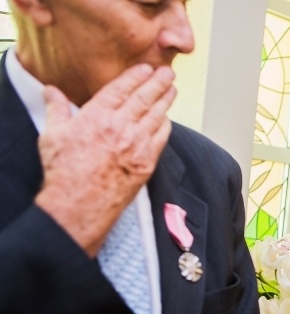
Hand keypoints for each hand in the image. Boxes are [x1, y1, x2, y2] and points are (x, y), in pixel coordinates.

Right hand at [35, 64, 176, 256]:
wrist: (80, 203)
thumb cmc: (64, 172)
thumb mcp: (52, 135)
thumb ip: (57, 109)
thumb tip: (51, 91)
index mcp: (97, 116)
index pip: (122, 88)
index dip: (136, 76)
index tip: (146, 69)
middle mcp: (120, 127)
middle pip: (144, 98)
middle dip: (158, 83)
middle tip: (168, 73)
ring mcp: (137, 145)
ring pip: (156, 116)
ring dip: (166, 101)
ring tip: (172, 90)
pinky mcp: (147, 163)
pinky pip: (161, 138)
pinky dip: (165, 126)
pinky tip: (167, 119)